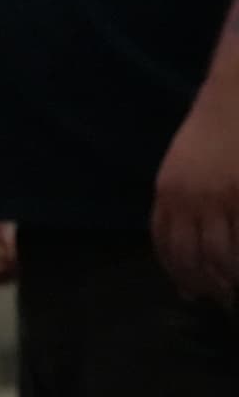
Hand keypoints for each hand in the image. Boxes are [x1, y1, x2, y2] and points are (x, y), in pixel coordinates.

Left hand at [153, 74, 238, 305]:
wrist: (234, 96)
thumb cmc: (212, 132)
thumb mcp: (183, 167)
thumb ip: (180, 200)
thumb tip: (185, 236)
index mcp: (167, 191)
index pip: (165, 243)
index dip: (177, 271)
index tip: (189, 291)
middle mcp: (187, 199)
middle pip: (190, 255)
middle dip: (203, 283)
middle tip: (218, 300)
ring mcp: (218, 198)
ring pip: (220, 254)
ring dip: (228, 279)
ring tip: (234, 292)